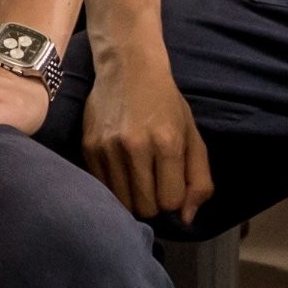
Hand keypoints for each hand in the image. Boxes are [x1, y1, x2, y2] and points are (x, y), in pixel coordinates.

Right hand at [80, 59, 214, 224]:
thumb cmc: (166, 103)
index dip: (174, 200)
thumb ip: (199, 179)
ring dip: (132, 198)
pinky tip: (120, 170)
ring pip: (122, 203)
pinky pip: (102, 188)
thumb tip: (187, 219)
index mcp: (167, 143)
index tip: (171, 185)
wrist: (127, 68)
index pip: (170, 202)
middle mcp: (135, 147)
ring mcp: (108, 148)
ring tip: (137, 178)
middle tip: (154, 182)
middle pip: (145, 208)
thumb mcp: (193, 136)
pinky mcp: (88, 147)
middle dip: (154, 202)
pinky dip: (113, 187)